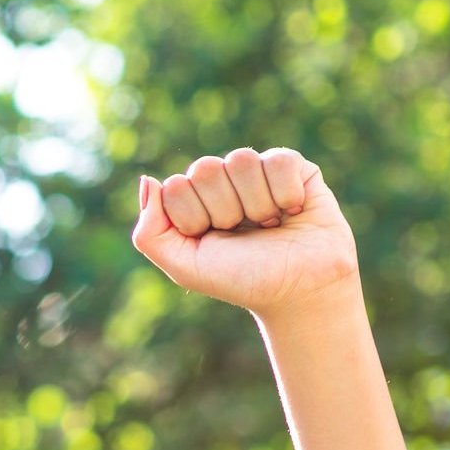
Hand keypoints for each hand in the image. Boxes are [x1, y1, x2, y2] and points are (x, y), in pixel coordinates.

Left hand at [130, 148, 361, 319]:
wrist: (300, 291)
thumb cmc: (243, 279)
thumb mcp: (185, 266)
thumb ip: (150, 232)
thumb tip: (149, 180)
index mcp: (192, 201)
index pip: (175, 186)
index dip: (194, 219)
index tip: (213, 241)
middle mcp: (222, 182)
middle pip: (204, 168)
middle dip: (224, 211)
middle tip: (242, 234)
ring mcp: (256, 172)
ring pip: (241, 159)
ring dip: (256, 204)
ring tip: (268, 225)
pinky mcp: (293, 167)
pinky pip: (278, 160)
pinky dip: (285, 195)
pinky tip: (292, 212)